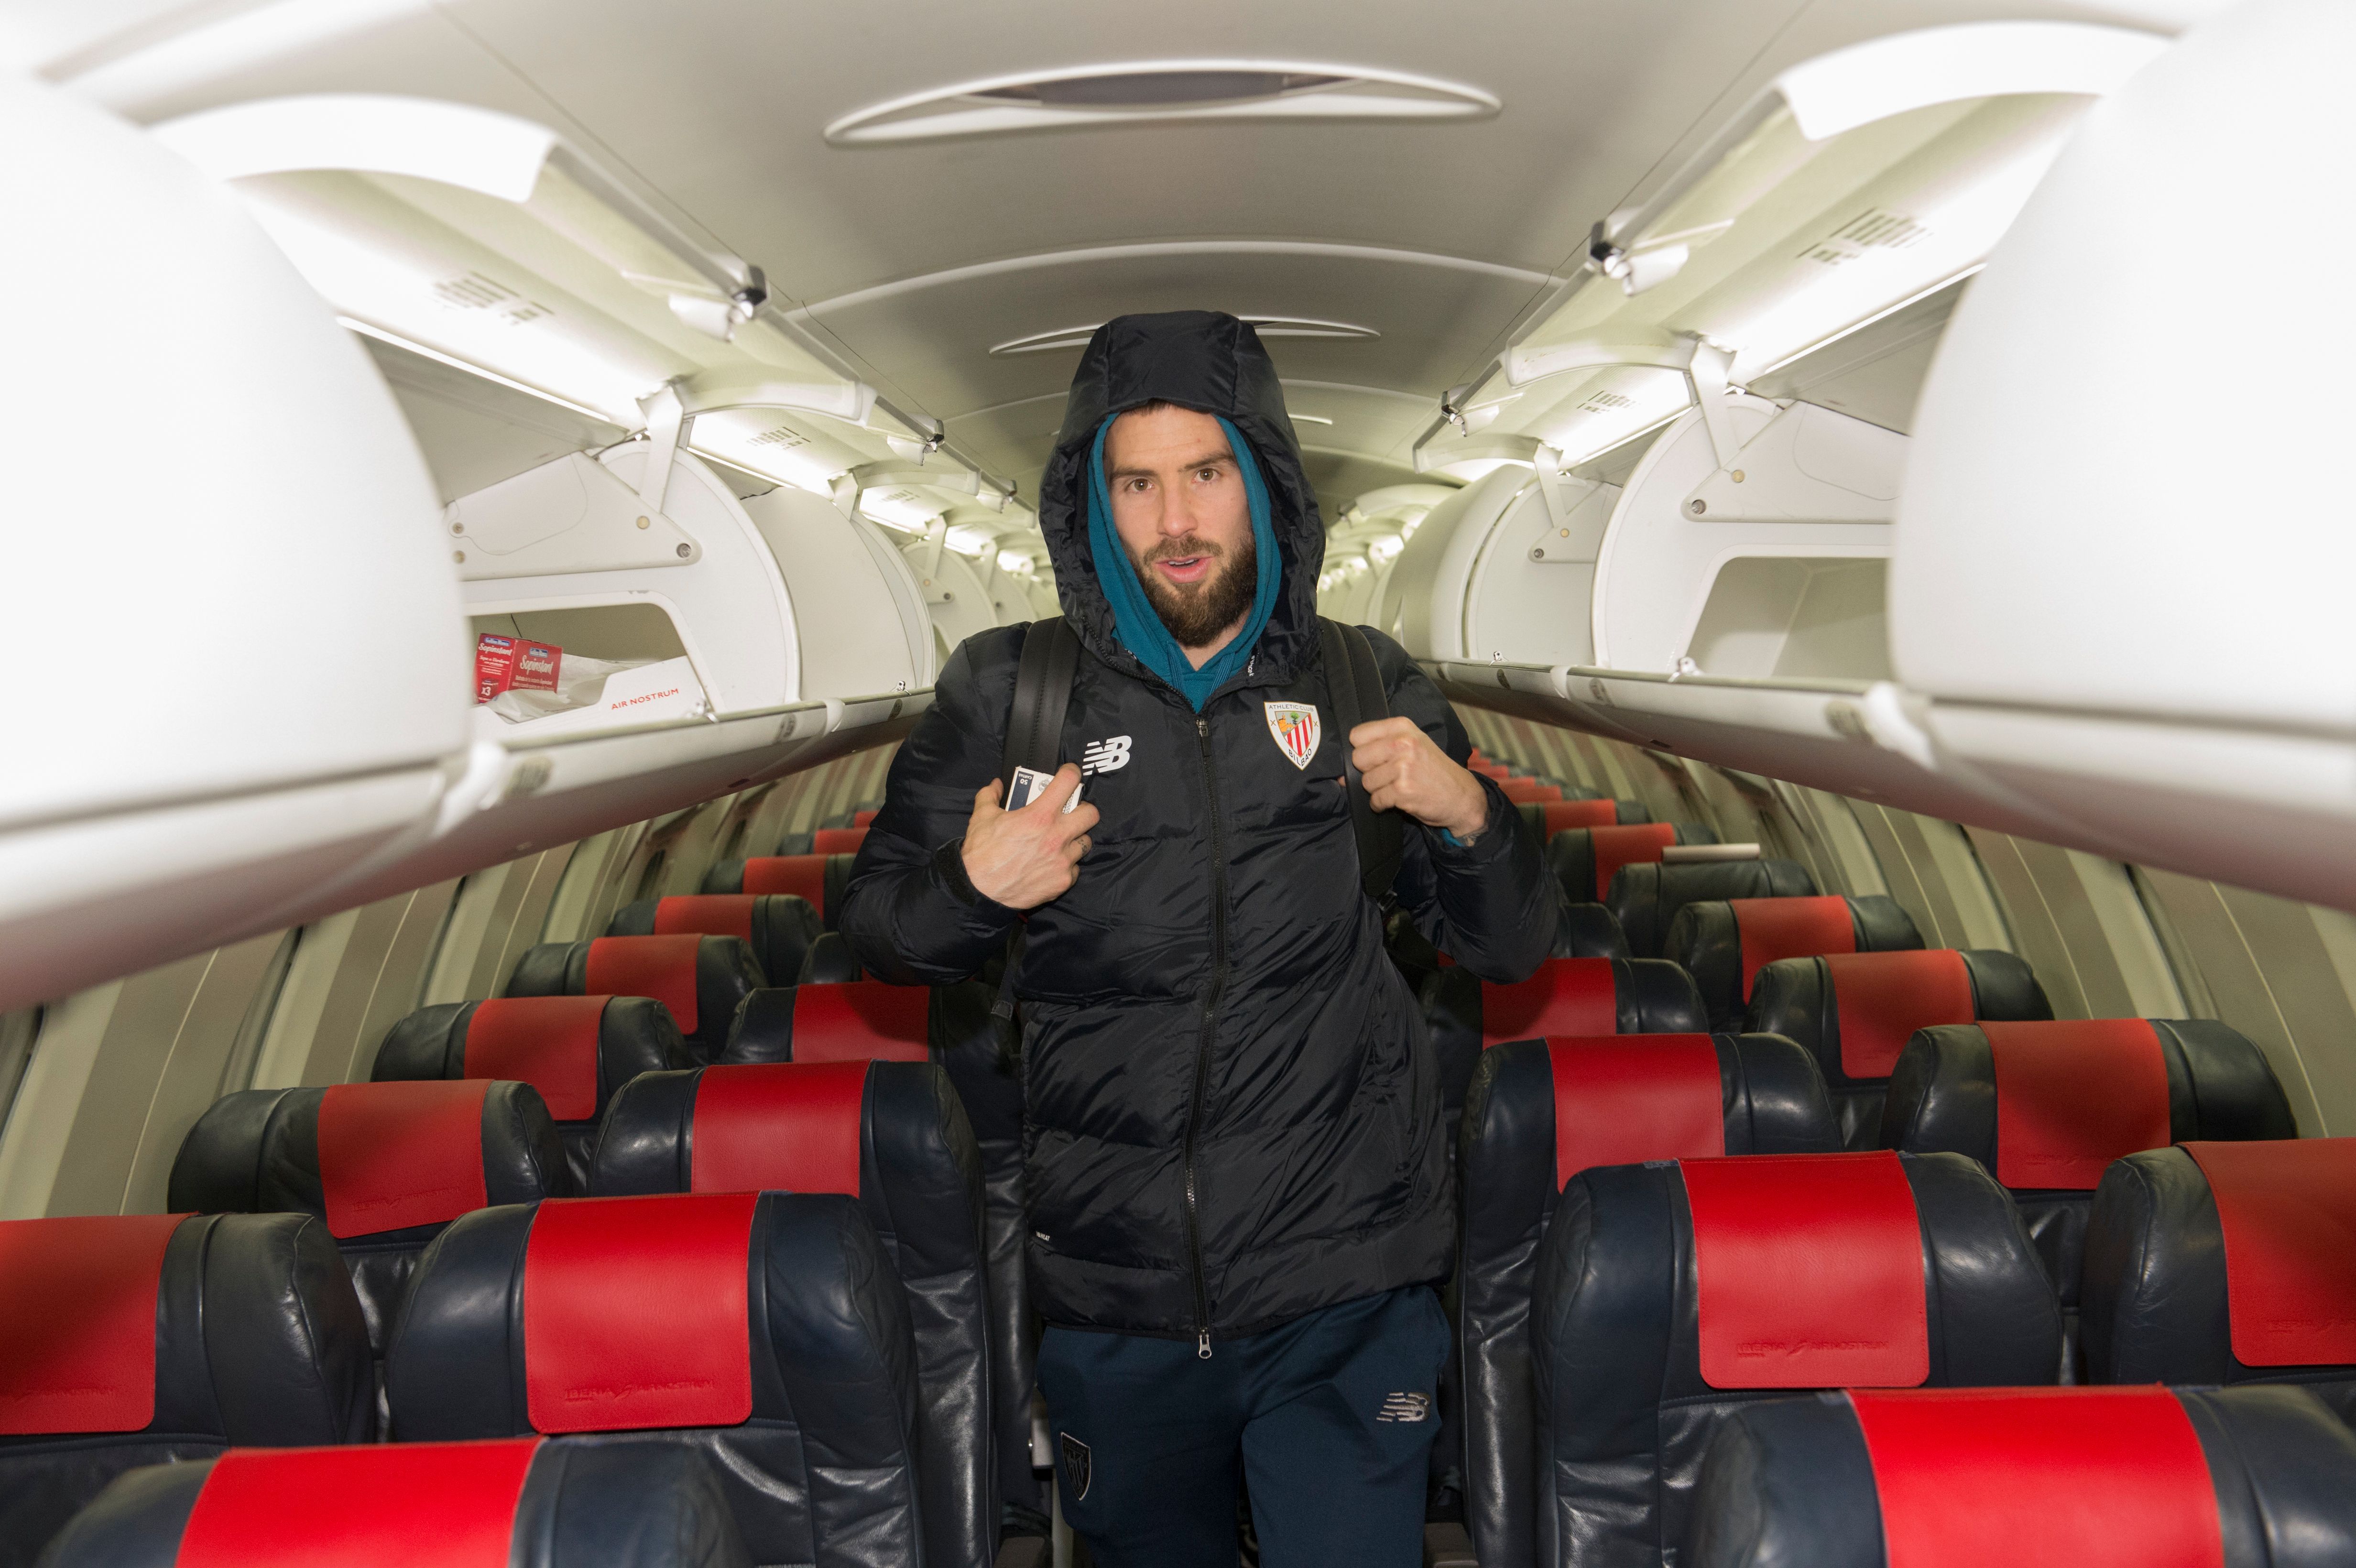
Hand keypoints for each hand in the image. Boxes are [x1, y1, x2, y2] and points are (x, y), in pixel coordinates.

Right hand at [961, 764, 1100, 908]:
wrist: (979, 891)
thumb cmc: (980, 854)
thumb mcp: (981, 817)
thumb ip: (990, 795)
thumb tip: (996, 785)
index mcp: (1039, 815)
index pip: (1069, 781)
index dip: (1071, 773)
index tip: (1069, 774)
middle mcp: (1056, 836)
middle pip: (1091, 814)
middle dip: (1083, 810)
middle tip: (1071, 813)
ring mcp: (1062, 860)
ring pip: (1085, 843)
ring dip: (1075, 839)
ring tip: (1061, 841)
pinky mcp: (1063, 881)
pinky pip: (1075, 868)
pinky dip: (1067, 865)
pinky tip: (1053, 864)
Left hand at [1348, 718, 1490, 842]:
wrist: (1461, 796)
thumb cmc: (1433, 771)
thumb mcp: (1413, 745)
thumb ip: (1379, 748)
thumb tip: (1341, 772)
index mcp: (1402, 727)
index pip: (1357, 735)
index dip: (1361, 750)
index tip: (1375, 759)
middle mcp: (1402, 743)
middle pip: (1358, 758)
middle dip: (1368, 772)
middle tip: (1388, 775)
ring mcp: (1402, 767)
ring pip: (1366, 782)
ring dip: (1378, 790)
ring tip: (1397, 787)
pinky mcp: (1402, 790)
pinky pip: (1375, 800)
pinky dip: (1383, 805)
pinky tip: (1399, 800)